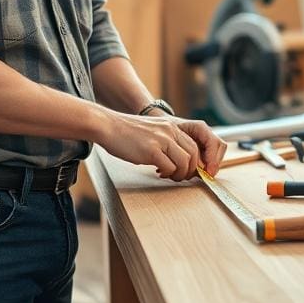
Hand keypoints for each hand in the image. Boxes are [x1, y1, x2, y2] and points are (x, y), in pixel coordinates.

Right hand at [97, 111, 227, 180]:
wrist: (108, 126)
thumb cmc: (127, 132)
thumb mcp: (153, 131)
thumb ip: (166, 141)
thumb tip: (176, 160)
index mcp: (172, 126)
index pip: (194, 145)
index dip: (195, 161)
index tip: (189, 170)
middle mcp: (170, 131)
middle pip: (194, 154)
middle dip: (191, 170)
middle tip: (181, 177)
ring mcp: (162, 140)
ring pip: (185, 162)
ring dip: (180, 174)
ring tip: (170, 176)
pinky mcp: (151, 150)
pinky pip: (170, 167)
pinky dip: (168, 174)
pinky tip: (159, 173)